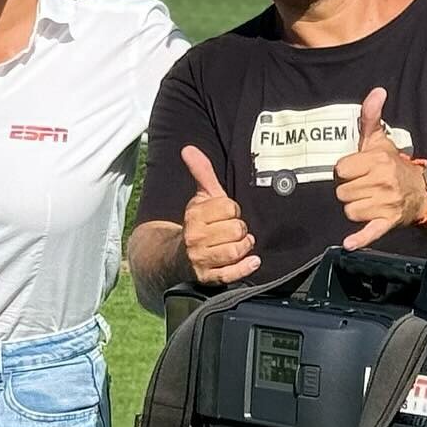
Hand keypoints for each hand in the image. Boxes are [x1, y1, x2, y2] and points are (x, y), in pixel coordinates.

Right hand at [180, 145, 261, 285]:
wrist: (175, 258)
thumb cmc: (197, 226)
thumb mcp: (200, 199)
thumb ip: (201, 173)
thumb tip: (188, 148)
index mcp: (193, 215)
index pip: (229, 207)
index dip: (233, 211)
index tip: (225, 216)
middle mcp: (194, 237)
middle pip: (236, 229)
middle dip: (240, 231)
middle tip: (232, 233)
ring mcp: (200, 259)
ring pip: (236, 250)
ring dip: (243, 248)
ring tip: (238, 245)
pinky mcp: (207, 278)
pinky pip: (232, 273)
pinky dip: (245, 267)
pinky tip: (252, 261)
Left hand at [334, 88, 426, 248]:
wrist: (422, 191)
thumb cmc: (392, 165)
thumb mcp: (380, 140)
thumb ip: (371, 117)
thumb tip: (376, 92)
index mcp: (377, 162)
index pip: (340, 169)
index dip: (345, 171)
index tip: (356, 170)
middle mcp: (382, 182)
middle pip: (341, 192)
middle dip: (349, 189)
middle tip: (364, 186)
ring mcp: (385, 204)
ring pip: (349, 210)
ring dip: (354, 207)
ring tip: (369, 200)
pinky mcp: (387, 223)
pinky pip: (369, 232)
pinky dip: (360, 238)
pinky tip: (349, 243)